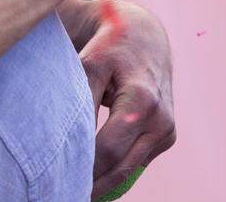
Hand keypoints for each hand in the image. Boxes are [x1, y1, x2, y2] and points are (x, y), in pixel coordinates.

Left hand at [79, 0, 175, 199]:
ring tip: (72, 191)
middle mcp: (161, 121)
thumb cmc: (109, 50)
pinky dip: (116, 172)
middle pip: (122, 167)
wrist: (143, 38)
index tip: (58, 181)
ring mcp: (167, 132)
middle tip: (62, 194)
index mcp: (142, 102)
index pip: (109, 150)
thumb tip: (65, 139)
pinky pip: (137, 161)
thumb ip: (80, 101)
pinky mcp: (166, 137)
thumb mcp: (89, 66)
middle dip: (93, 185)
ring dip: (104, 184)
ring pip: (130, 169)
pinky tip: (91, 182)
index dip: (84, 170)